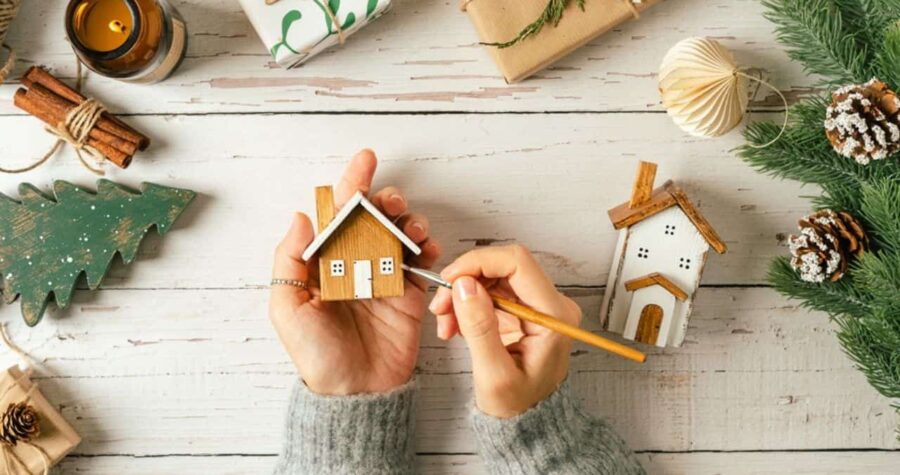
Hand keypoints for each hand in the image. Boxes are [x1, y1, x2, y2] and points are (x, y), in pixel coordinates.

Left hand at [270, 150, 440, 395]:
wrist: (354, 392)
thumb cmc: (316, 354)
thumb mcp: (287, 307)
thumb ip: (290, 260)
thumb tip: (302, 216)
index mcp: (326, 263)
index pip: (338, 216)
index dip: (351, 185)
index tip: (364, 159)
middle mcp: (356, 264)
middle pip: (374, 219)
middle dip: (385, 200)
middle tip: (391, 201)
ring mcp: (385, 278)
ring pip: (400, 234)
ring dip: (409, 220)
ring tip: (410, 226)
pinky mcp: (409, 294)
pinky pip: (423, 261)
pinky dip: (429, 248)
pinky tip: (427, 247)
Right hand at [428, 245, 581, 417]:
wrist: (528, 423)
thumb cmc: (518, 406)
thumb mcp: (494, 374)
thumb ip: (480, 327)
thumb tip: (464, 285)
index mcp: (554, 316)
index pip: (517, 263)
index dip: (479, 262)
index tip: (450, 278)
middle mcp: (550, 304)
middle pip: (502, 267)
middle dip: (465, 281)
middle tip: (441, 304)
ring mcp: (537, 306)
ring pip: (492, 278)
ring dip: (462, 294)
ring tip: (445, 322)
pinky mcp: (523, 310)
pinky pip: (491, 292)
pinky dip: (468, 304)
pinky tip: (456, 326)